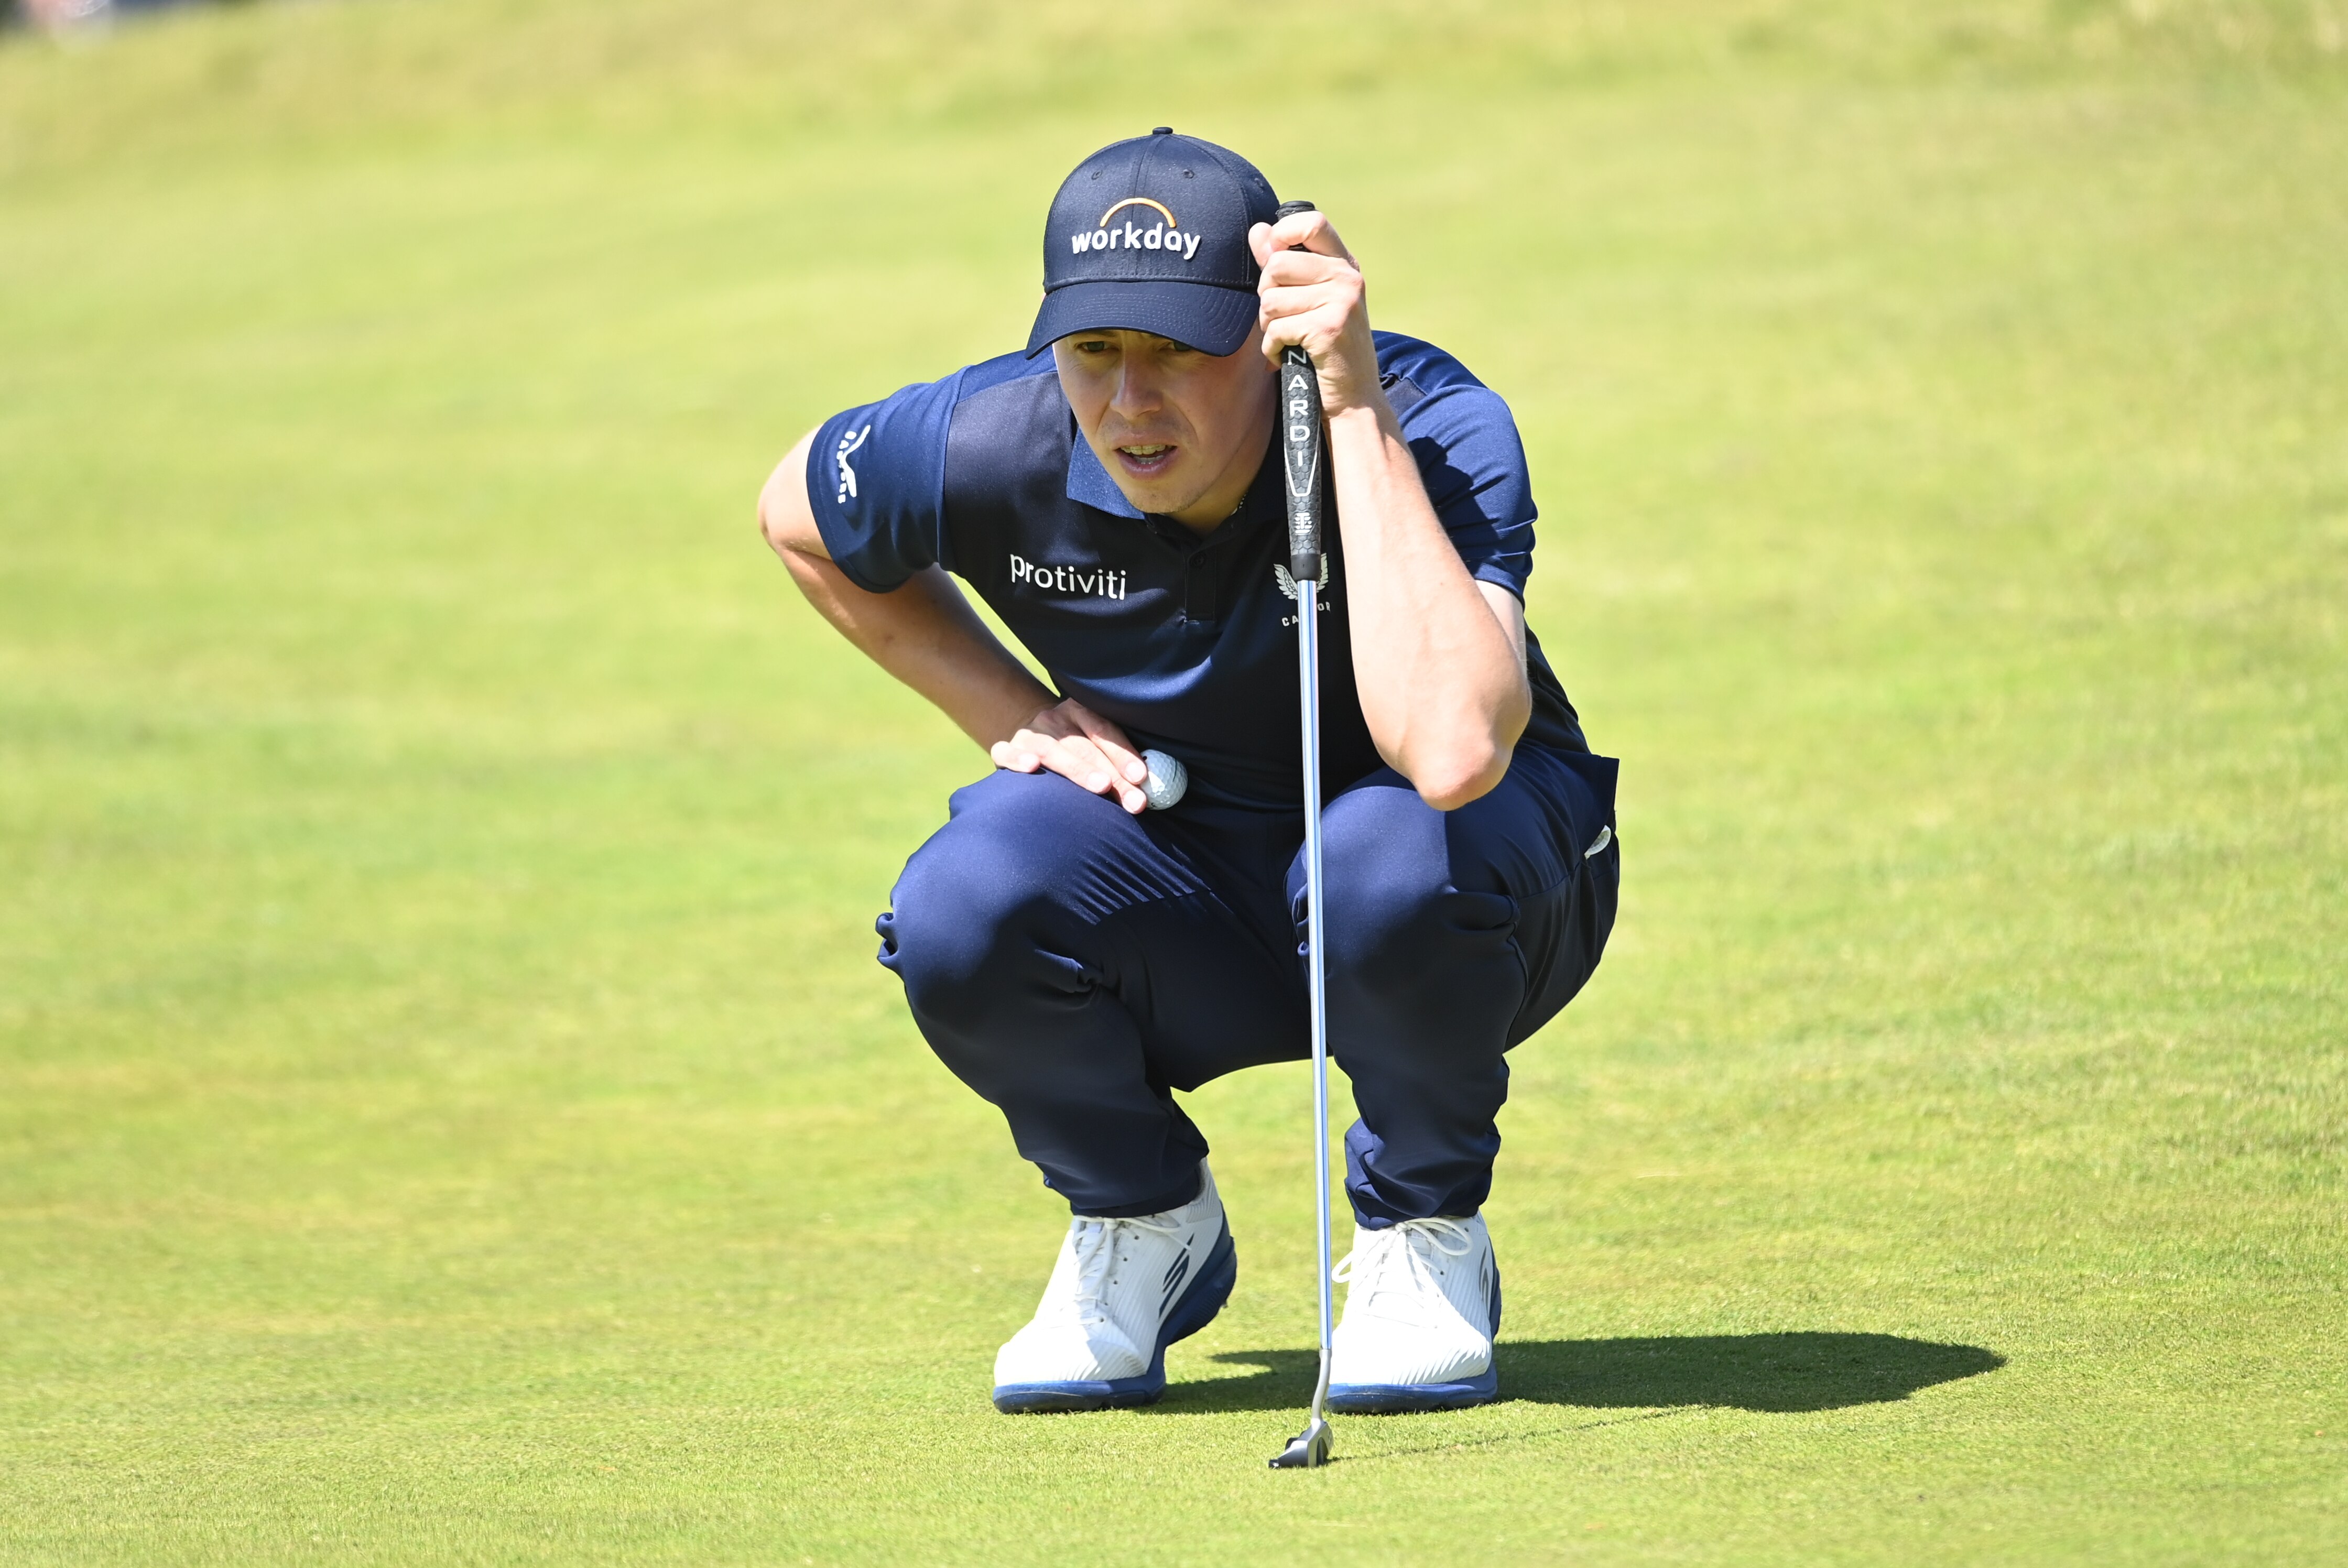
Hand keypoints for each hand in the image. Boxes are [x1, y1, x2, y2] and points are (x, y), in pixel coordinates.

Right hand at [990, 697, 1151, 813]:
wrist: (1033, 736)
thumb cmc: (1077, 747)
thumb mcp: (1096, 742)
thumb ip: (1119, 758)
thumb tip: (1150, 786)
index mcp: (1080, 710)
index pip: (1104, 730)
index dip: (1124, 753)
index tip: (1141, 776)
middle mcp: (1054, 719)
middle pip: (1085, 747)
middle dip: (1112, 775)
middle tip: (1133, 800)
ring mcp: (1029, 733)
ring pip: (1052, 750)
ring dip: (1077, 769)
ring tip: (1100, 786)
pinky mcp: (1007, 748)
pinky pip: (1006, 752)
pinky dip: (1017, 759)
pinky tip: (1032, 768)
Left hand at [1249, 209, 1386, 418]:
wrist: (1354, 399)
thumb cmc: (1328, 349)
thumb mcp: (1312, 300)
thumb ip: (1284, 264)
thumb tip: (1258, 231)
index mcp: (1345, 265)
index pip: (1311, 222)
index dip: (1282, 235)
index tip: (1274, 260)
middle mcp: (1347, 278)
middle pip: (1277, 265)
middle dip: (1267, 295)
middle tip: (1282, 317)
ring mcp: (1341, 302)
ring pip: (1270, 300)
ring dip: (1268, 326)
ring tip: (1286, 339)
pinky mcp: (1328, 329)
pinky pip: (1276, 329)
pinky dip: (1272, 349)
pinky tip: (1285, 356)